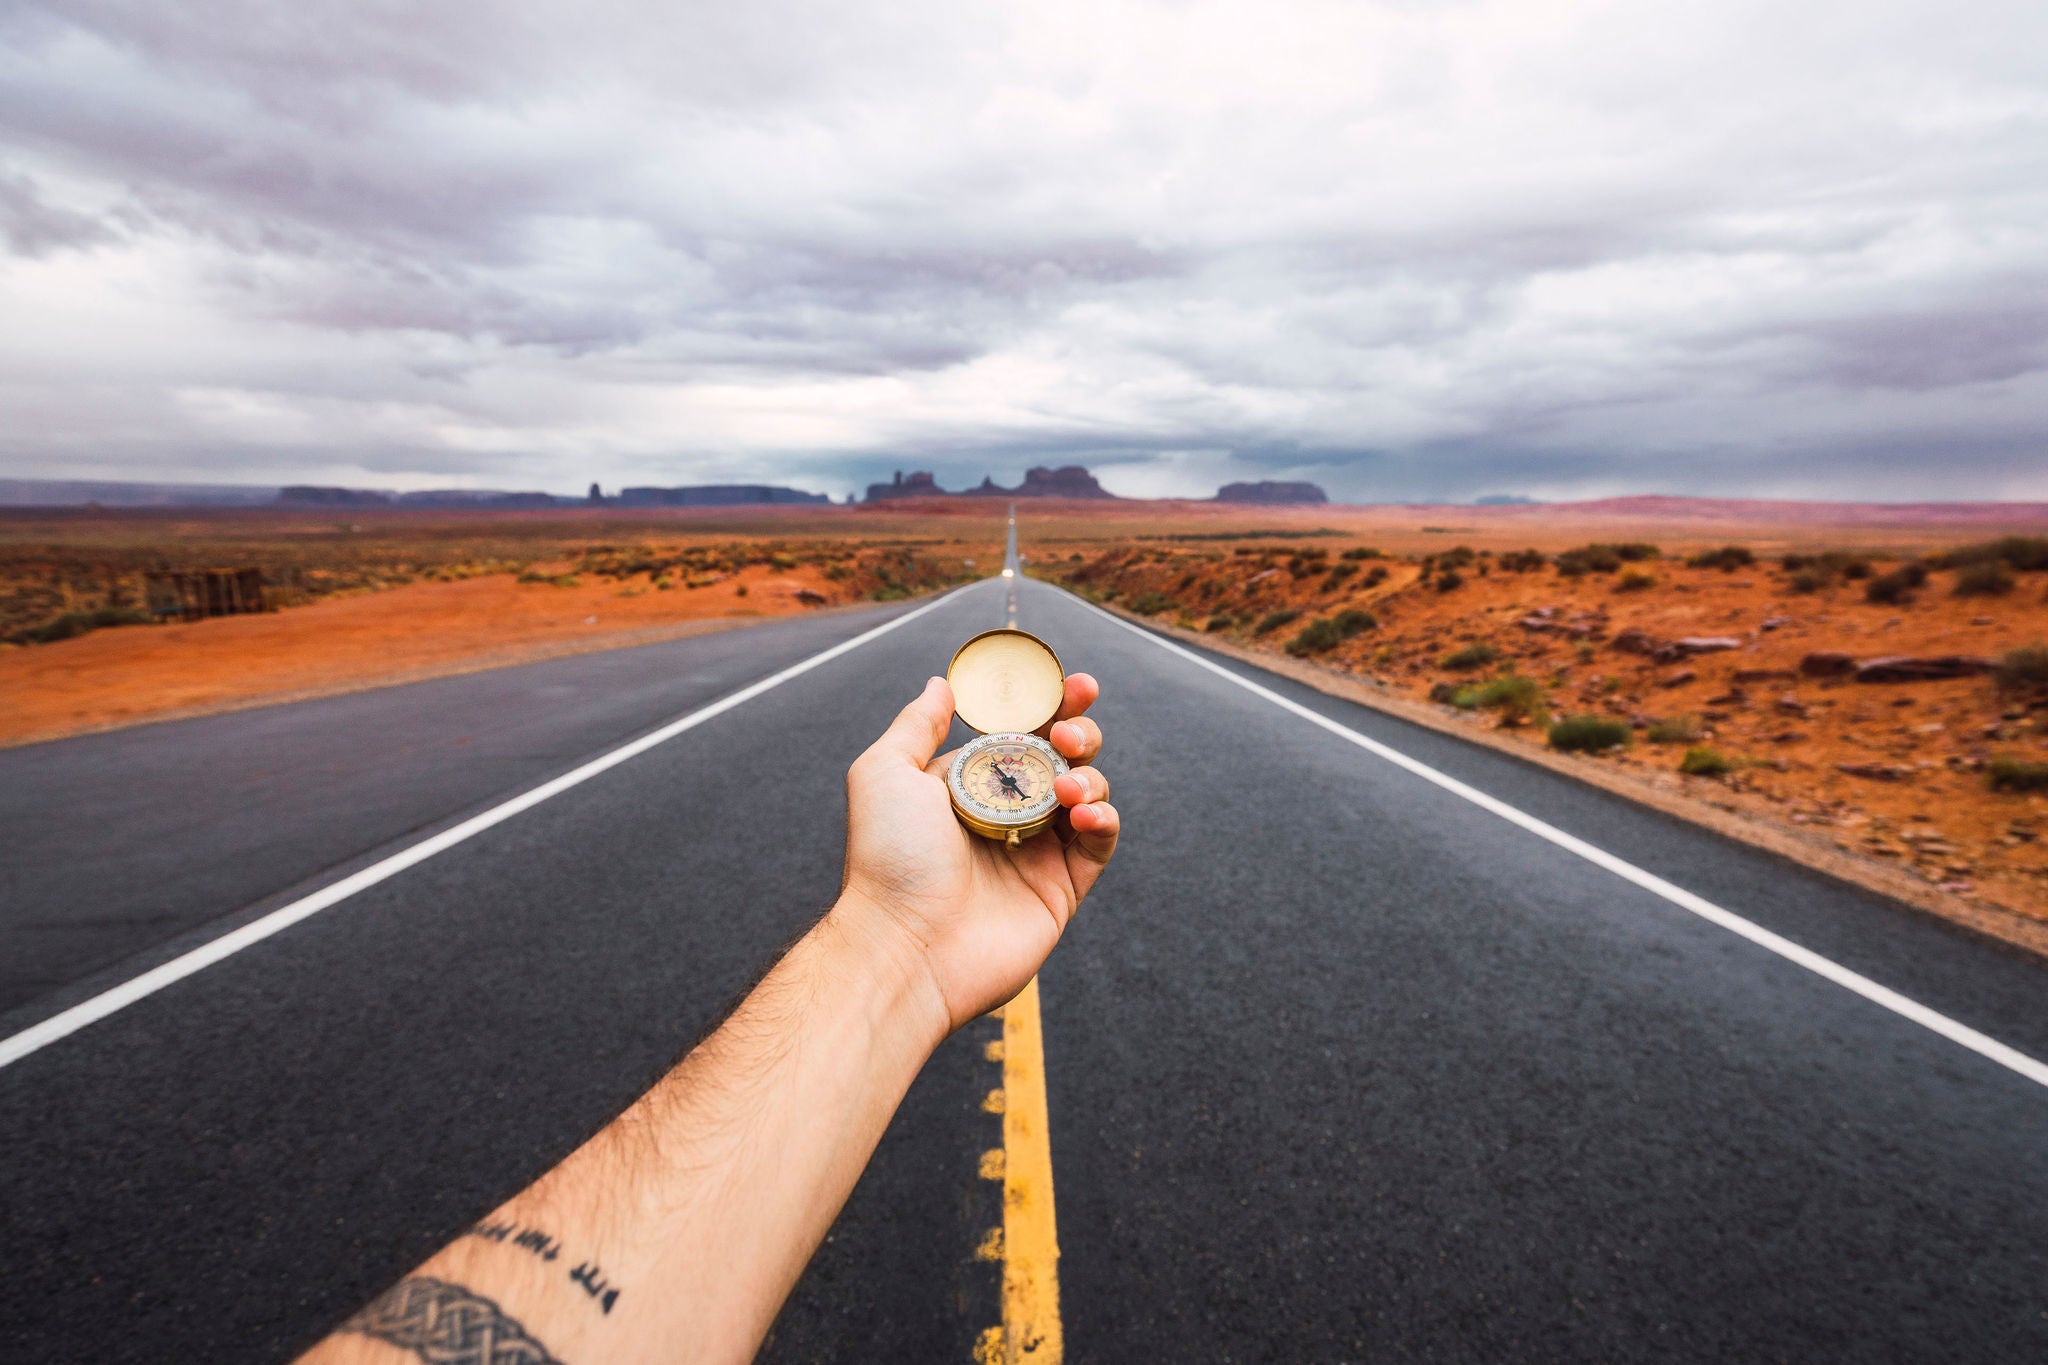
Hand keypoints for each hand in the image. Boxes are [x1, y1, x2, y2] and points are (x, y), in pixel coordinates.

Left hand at [835, 673, 1118, 1034]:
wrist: (904, 945)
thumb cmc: (887, 859)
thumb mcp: (885, 773)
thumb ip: (916, 724)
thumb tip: (942, 684)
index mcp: (968, 782)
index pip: (1020, 731)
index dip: (1051, 704)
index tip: (1074, 683)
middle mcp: (1005, 812)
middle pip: (1062, 757)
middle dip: (1079, 732)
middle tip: (1069, 734)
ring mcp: (1035, 851)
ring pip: (1088, 793)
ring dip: (1089, 776)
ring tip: (1065, 788)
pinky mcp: (1060, 888)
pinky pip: (1099, 843)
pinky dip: (1103, 819)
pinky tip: (1084, 813)